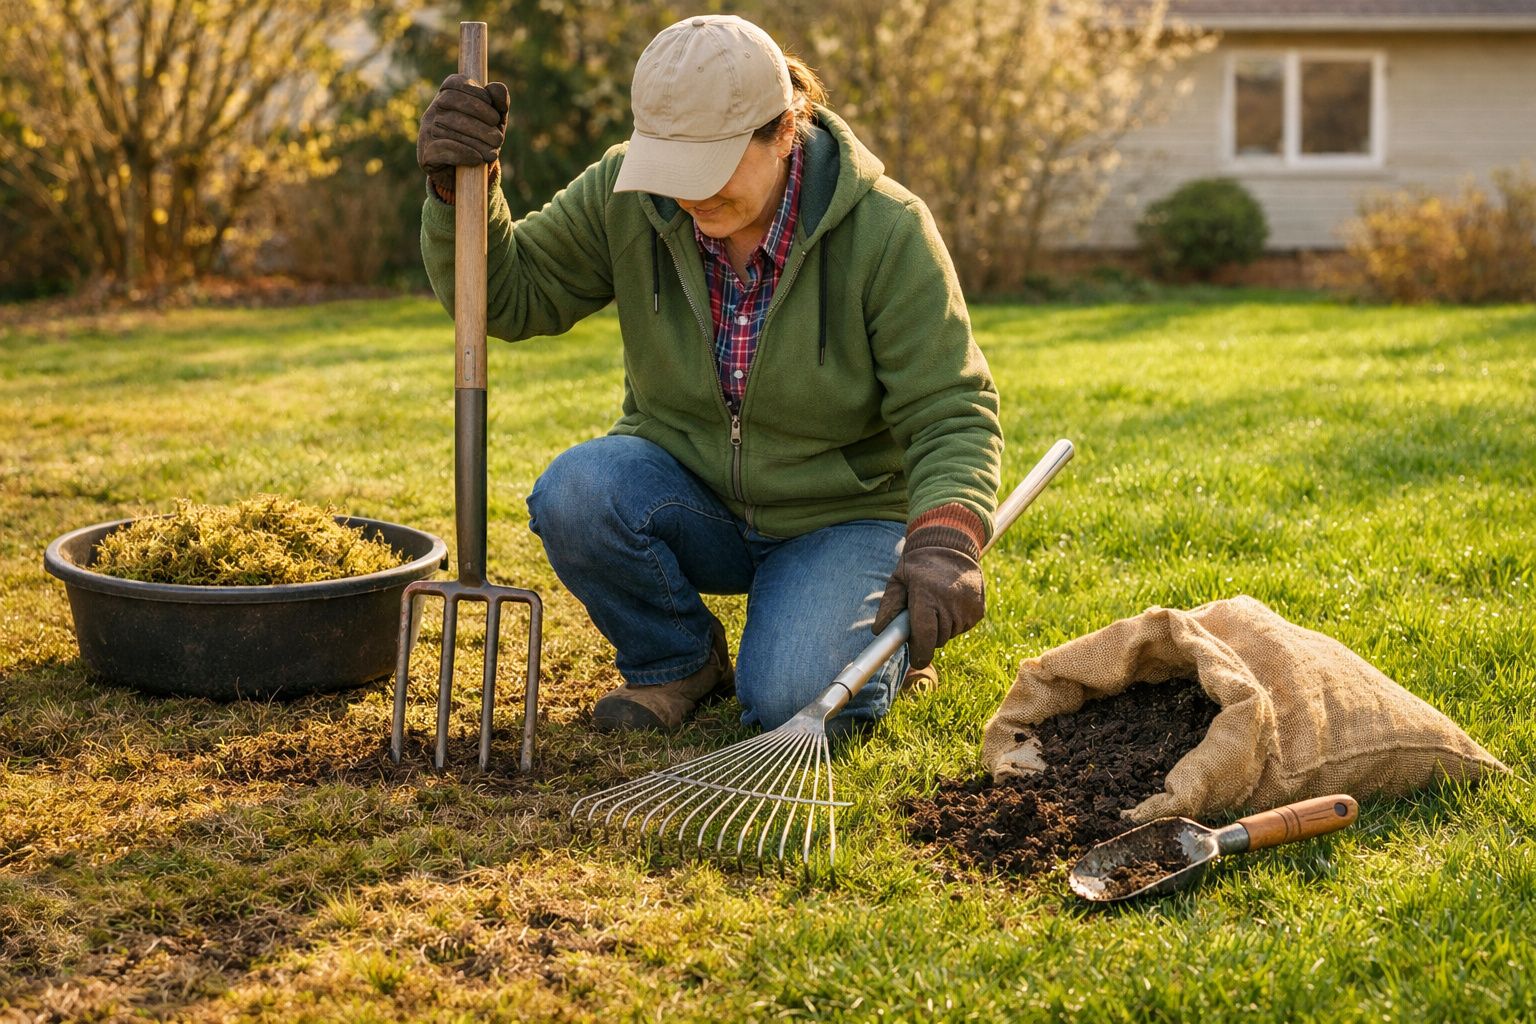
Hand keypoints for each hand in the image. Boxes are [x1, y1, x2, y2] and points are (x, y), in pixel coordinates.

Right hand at [417, 73, 509, 195]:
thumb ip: (499, 103)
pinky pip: (442, 147)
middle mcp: (432, 111)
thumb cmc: (481, 141)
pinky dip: (464, 153)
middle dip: (482, 118)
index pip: (456, 83)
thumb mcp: (494, 122)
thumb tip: (497, 87)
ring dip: (478, 140)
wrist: (467, 177)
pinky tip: (478, 158)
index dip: (477, 94)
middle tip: (498, 138)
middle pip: (452, 102)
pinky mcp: (425, 153)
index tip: (495, 114)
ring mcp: (426, 131)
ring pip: (450, 125)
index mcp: (446, 97)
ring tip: (493, 152)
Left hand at [873, 510, 985, 669]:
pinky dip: (955, 622)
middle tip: (921, 620)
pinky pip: (963, 627)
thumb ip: (889, 605)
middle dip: (927, 637)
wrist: (950, 545)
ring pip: (951, 634)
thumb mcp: (899, 579)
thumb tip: (878, 631)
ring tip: (936, 607)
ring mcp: (967, 607)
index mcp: (927, 595)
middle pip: (938, 639)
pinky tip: (950, 605)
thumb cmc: (919, 565)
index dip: (920, 652)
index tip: (916, 660)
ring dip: (941, 629)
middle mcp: (950, 602)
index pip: (925, 635)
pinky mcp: (978, 610)